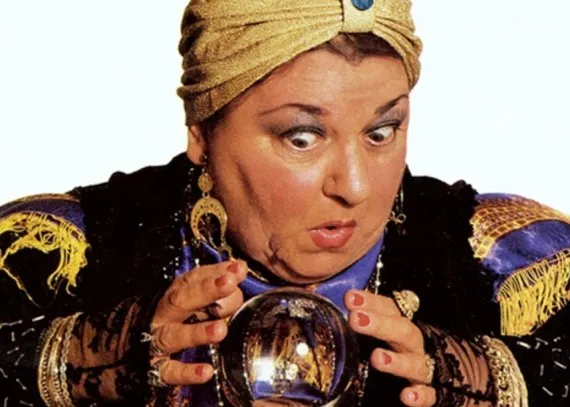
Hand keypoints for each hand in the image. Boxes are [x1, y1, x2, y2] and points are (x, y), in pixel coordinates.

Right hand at [149, 260, 246, 385]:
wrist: (120, 354)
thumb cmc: (170, 323)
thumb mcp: (192, 302)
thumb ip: (218, 288)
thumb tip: (240, 268)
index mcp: (175, 296)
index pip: (194, 279)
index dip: (216, 273)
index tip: (238, 269)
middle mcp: (164, 315)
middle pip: (182, 299)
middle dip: (206, 290)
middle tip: (229, 283)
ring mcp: (157, 342)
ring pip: (175, 335)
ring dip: (198, 332)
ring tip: (220, 330)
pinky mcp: (154, 370)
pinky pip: (169, 371)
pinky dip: (187, 372)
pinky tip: (206, 372)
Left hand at [344, 289, 436, 406]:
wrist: (442, 371)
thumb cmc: (401, 346)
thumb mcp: (384, 330)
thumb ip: (364, 319)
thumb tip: (340, 303)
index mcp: (400, 325)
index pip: (389, 308)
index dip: (371, 301)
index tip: (350, 297)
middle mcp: (413, 345)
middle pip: (403, 330)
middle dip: (381, 324)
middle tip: (356, 319)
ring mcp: (423, 368)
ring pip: (415, 363)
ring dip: (397, 362)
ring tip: (377, 358)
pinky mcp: (430, 392)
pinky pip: (430, 394)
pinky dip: (420, 396)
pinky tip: (407, 396)